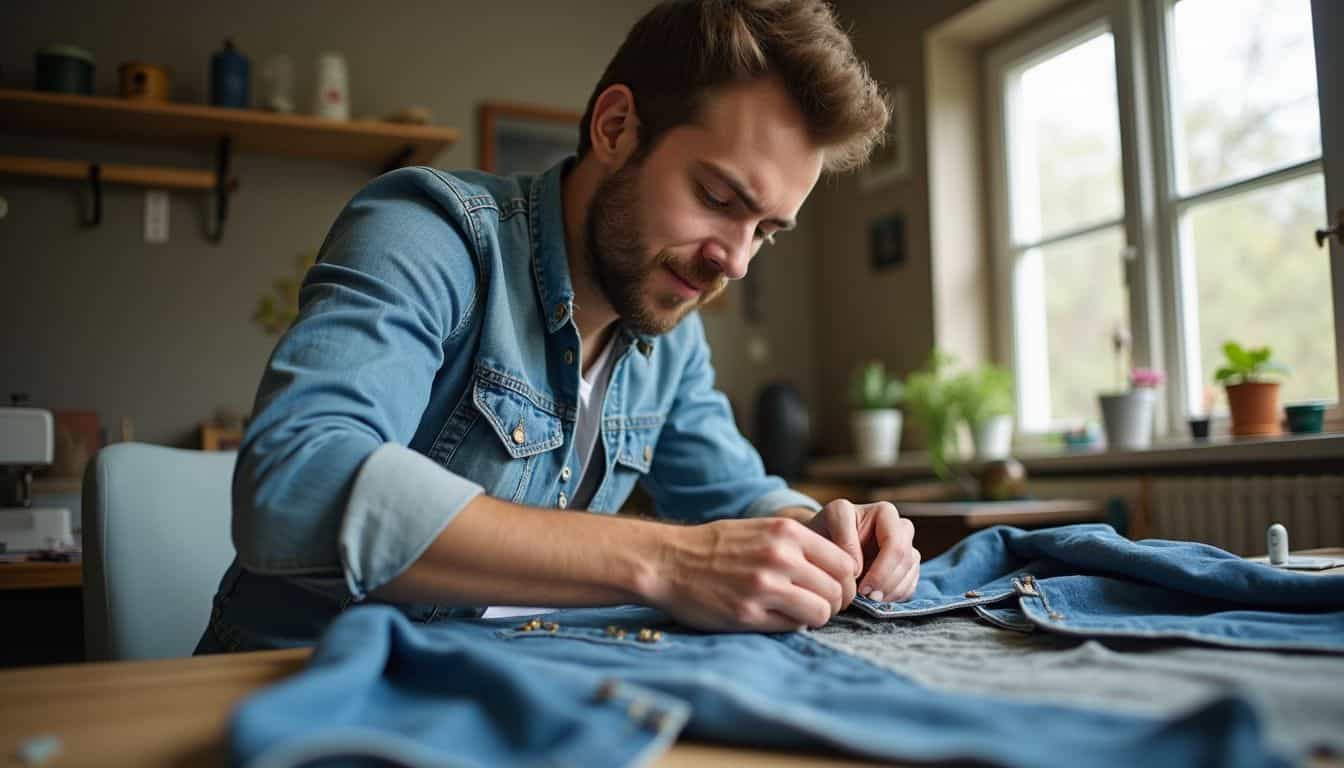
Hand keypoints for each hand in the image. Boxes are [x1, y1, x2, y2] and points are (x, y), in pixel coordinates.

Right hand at [651, 517, 857, 631]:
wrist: (667, 561)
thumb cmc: (714, 547)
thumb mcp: (761, 529)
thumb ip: (797, 545)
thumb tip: (836, 571)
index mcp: (786, 532)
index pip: (844, 563)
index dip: (845, 581)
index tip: (833, 588)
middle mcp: (780, 556)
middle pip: (838, 590)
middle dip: (834, 603)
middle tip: (818, 606)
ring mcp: (765, 586)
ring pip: (821, 611)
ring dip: (815, 617)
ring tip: (798, 613)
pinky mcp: (748, 613)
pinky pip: (793, 626)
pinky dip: (792, 625)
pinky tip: (776, 617)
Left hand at [807, 499, 918, 602]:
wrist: (822, 546)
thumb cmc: (825, 529)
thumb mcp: (830, 522)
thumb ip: (845, 539)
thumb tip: (859, 569)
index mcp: (885, 513)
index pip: (895, 545)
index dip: (880, 570)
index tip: (858, 586)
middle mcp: (900, 529)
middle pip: (906, 560)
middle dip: (887, 583)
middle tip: (866, 598)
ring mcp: (906, 549)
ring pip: (910, 574)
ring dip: (891, 592)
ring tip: (868, 601)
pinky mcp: (906, 569)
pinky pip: (910, 586)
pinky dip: (895, 598)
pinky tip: (875, 600)